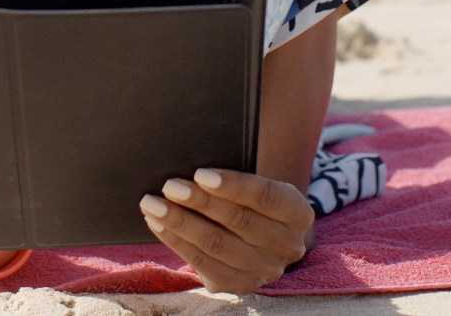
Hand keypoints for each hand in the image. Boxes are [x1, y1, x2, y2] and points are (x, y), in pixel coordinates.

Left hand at [139, 167, 313, 294]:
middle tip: (169, 186)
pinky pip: (202, 263)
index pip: (265, 196)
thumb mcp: (257, 183)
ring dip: (180, 222)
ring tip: (152, 203)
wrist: (263, 233)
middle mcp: (287, 245)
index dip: (232, 185)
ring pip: (216, 244)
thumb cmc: (251, 196)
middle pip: (238, 221)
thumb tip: (193, 166)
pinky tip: (157, 223)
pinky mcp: (238, 284)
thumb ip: (237, 176)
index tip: (199, 173)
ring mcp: (264, 270)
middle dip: (199, 202)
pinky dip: (175, 241)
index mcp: (298, 213)